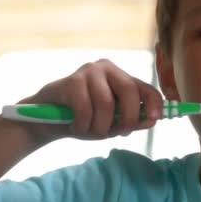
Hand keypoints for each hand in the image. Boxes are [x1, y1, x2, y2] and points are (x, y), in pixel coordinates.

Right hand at [16, 59, 162, 140]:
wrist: (45, 120)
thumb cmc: (84, 119)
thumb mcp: (112, 123)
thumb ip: (131, 121)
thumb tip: (152, 120)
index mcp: (122, 78)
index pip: (146, 87)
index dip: (154, 103)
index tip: (154, 119)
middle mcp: (108, 68)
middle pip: (129, 91)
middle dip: (128, 117)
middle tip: (120, 133)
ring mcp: (88, 72)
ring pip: (106, 103)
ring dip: (100, 126)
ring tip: (90, 132)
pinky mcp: (71, 81)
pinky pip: (85, 108)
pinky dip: (83, 125)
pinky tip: (76, 127)